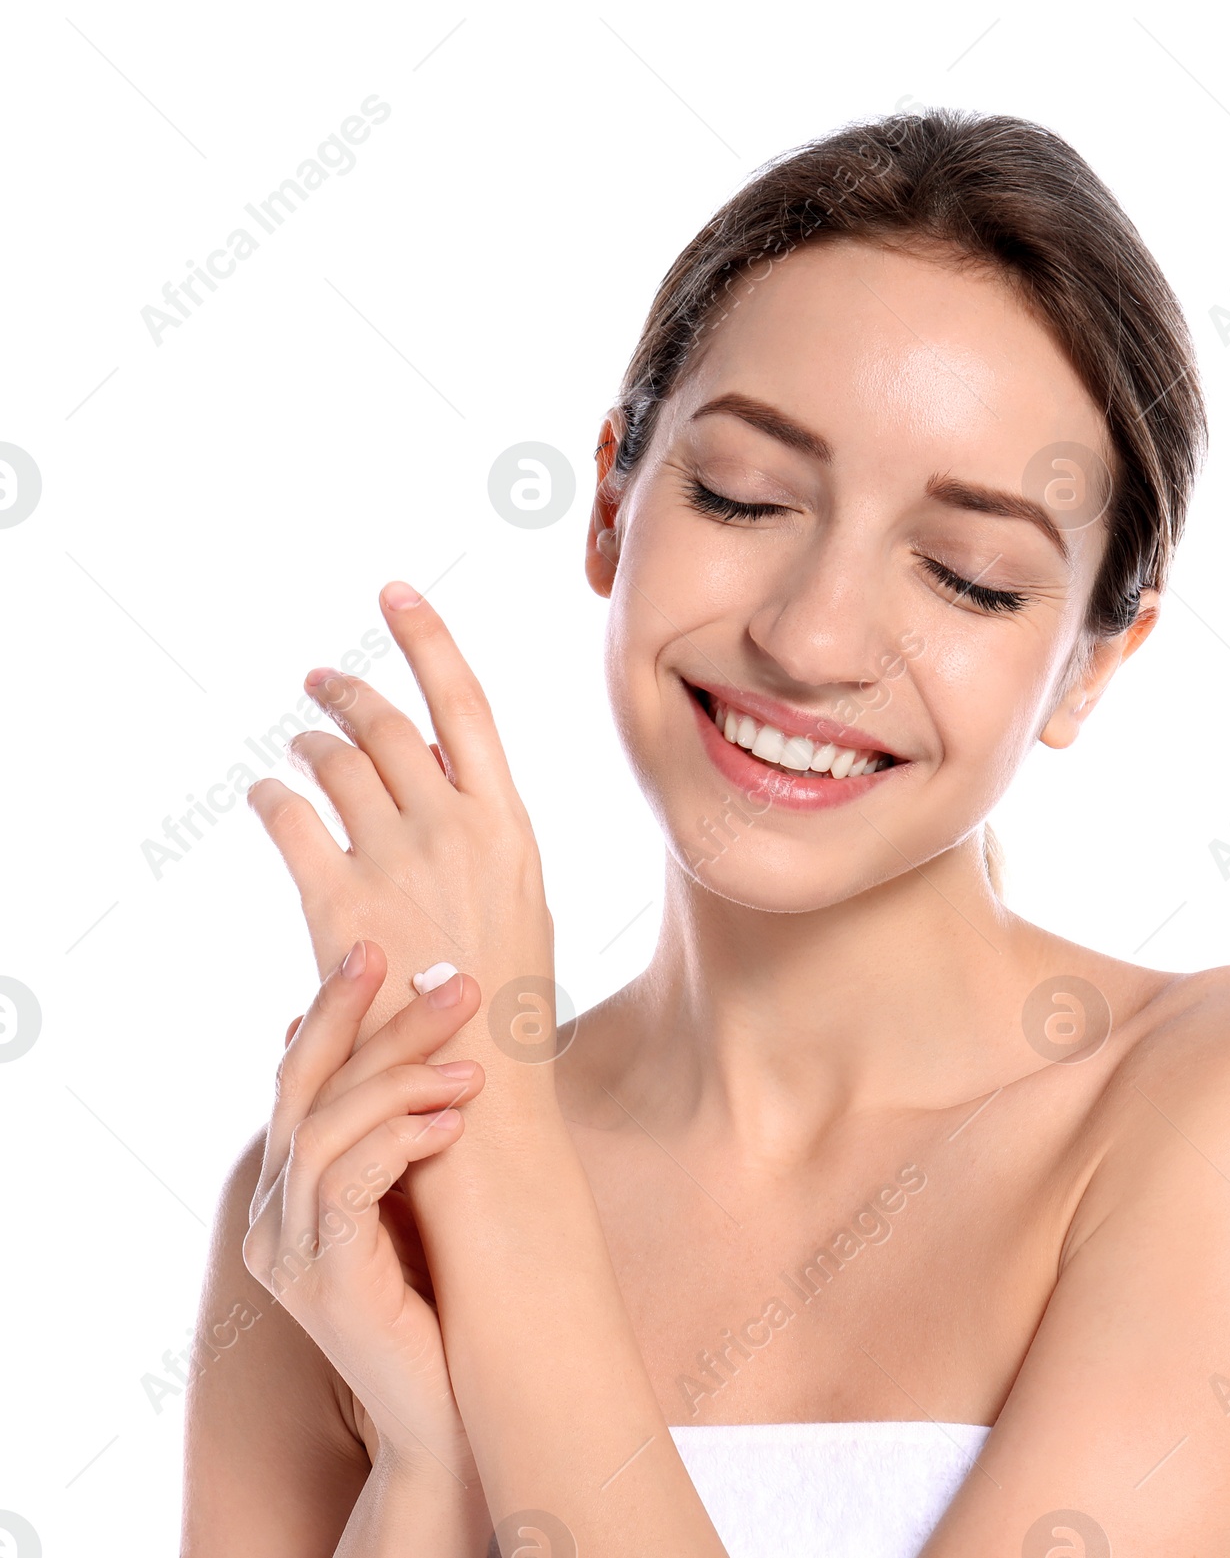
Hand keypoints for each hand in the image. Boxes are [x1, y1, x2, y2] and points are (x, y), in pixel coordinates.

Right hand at [243, 936, 488, 1488]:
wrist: (460, 1403)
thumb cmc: (451, 1289)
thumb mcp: (424, 1190)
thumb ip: (405, 1125)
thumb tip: (421, 1040)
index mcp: (291, 1188)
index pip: (299, 1076)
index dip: (335, 1009)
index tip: (382, 949)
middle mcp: (276, 1217)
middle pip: (306, 1088)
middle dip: (372, 1022)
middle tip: (444, 976)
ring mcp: (291, 1254)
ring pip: (325, 1129)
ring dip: (403, 1081)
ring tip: (474, 1066)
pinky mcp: (325, 1284)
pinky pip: (347, 1186)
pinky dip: (401, 1140)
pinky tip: (456, 1121)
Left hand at [246, 583, 557, 1105]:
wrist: (478, 1081)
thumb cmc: (504, 995)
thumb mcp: (521, 897)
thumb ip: (482, 830)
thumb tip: (430, 776)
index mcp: (508, 821)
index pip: (464, 701)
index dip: (426, 637)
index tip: (395, 592)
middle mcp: (452, 825)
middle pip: (386, 725)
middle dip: (347, 691)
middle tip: (320, 681)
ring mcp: (394, 861)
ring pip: (335, 765)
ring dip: (311, 742)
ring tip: (302, 743)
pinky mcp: (337, 903)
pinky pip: (291, 821)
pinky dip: (271, 798)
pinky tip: (265, 795)